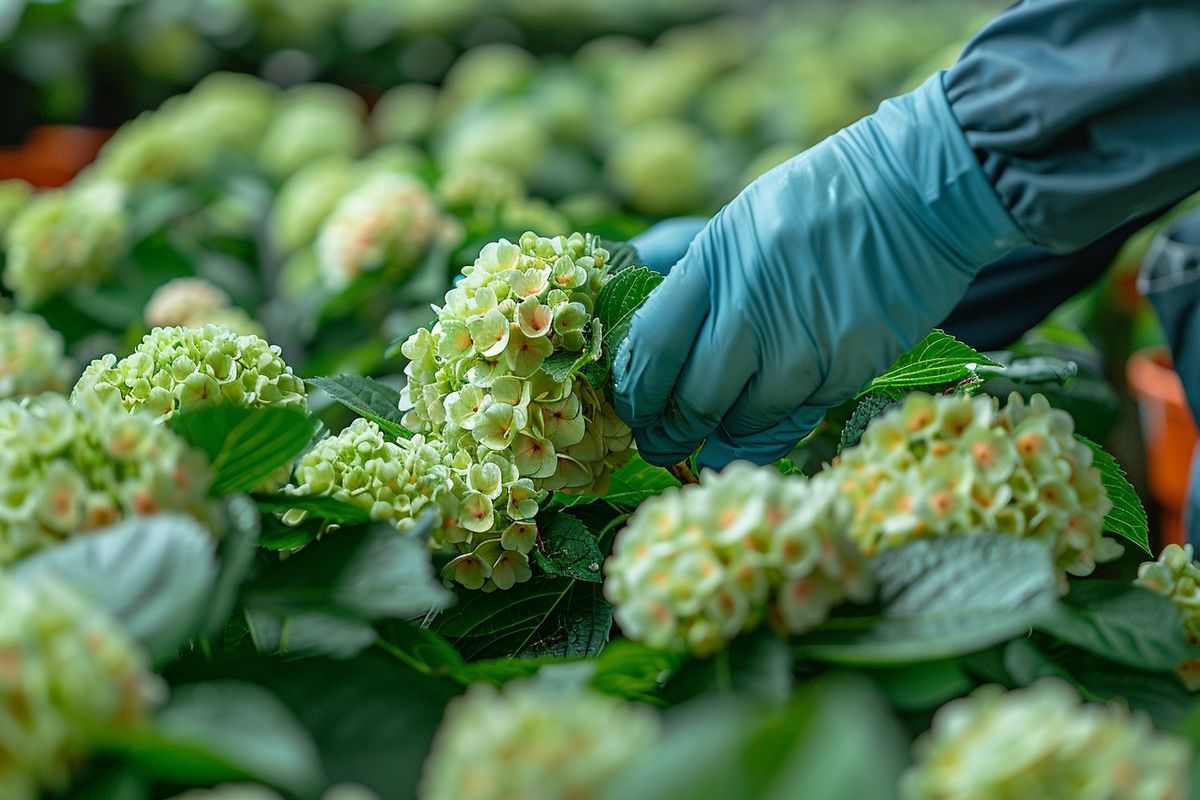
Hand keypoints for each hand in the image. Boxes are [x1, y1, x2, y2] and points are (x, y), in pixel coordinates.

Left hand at [613, 75, 1027, 469]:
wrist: (919, 189)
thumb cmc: (820, 201)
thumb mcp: (739, 226)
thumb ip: (700, 289)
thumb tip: (659, 355)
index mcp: (714, 264)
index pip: (654, 349)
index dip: (637, 393)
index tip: (633, 409)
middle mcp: (753, 310)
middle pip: (694, 400)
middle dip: (671, 433)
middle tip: (661, 445)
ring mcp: (805, 345)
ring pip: (745, 421)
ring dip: (724, 434)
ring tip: (710, 439)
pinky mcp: (849, 368)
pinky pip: (796, 418)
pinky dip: (771, 429)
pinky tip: (757, 430)